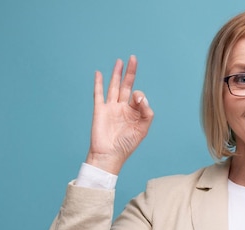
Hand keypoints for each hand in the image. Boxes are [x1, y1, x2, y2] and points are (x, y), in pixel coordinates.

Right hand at [85, 55, 153, 173]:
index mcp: (134, 113)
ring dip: (117, 74)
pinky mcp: (100, 110)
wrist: (109, 155)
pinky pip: (99, 94)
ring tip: (120, 61)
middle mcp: (122, 108)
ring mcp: (110, 108)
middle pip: (127, 86)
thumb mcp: (143, 129)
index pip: (138, 97)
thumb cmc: (126, 145)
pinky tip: (99, 73)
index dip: (140, 96)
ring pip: (114, 86)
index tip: (138, 101)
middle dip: (130, 73)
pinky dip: (98, 83)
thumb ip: (146, 112)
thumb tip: (139, 96)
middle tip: (133, 58)